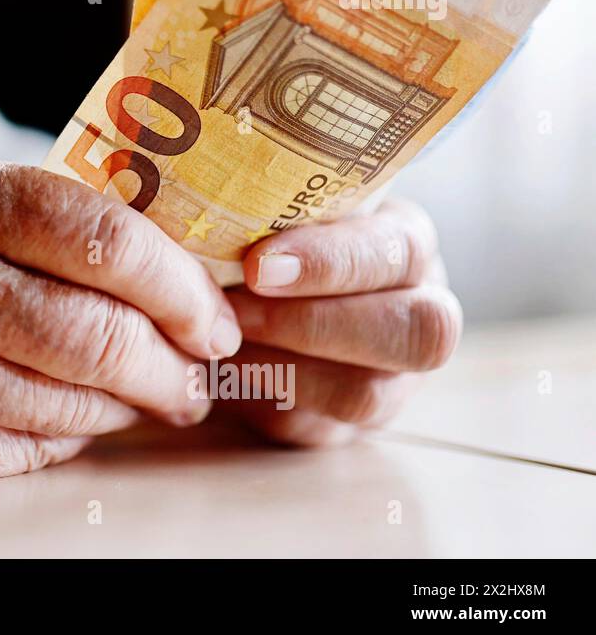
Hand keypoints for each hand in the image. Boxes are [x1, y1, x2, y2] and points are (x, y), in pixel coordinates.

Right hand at [0, 154, 241, 478]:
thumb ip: (44, 216)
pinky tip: (76, 417)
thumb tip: (175, 270)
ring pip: (68, 403)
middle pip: (93, 333)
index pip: (99, 239)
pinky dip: (68, 437)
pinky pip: (22, 449)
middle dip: (172, 364)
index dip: (177, 286)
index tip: (215, 315)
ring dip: (128, 407)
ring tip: (151, 395)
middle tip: (200, 374)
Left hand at [219, 199, 461, 444]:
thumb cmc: (267, 231)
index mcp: (407, 242)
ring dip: (283, 371)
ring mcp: (395, 379)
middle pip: (414, 334)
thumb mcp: (281, 205)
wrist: (252, 287)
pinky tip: (218, 374)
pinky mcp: (349, 425)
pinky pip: (316, 429)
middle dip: (315, 324)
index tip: (256, 265)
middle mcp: (422, 311)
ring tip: (218, 345)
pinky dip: (262, 402)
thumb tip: (213, 212)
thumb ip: (270, 206)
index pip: (397, 251)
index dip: (331, 263)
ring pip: (365, 394)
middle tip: (237, 313)